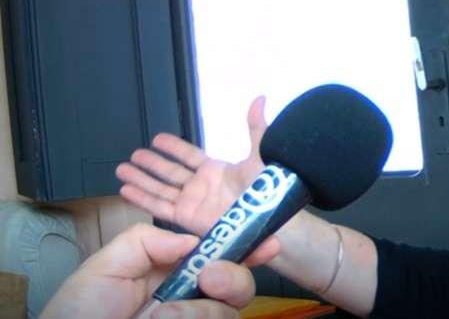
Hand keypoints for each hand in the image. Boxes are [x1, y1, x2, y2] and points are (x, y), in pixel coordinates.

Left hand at [40, 223, 255, 318]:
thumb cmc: (77, 314)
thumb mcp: (104, 267)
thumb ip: (145, 241)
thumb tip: (193, 240)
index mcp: (172, 274)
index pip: (219, 256)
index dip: (246, 246)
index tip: (268, 242)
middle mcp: (190, 301)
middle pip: (239, 284)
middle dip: (234, 275)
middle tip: (209, 277)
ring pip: (230, 311)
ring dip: (202, 309)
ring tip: (163, 315)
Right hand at [116, 97, 279, 262]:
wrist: (267, 217)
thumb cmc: (266, 188)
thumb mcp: (261, 153)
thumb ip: (256, 128)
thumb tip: (259, 98)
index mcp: (216, 170)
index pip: (189, 156)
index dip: (173, 148)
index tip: (156, 139)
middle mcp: (200, 186)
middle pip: (170, 172)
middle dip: (151, 164)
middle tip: (132, 155)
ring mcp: (192, 202)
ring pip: (160, 188)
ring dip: (141, 179)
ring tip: (121, 170)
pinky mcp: (185, 219)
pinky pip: (159, 208)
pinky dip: (142, 199)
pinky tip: (125, 190)